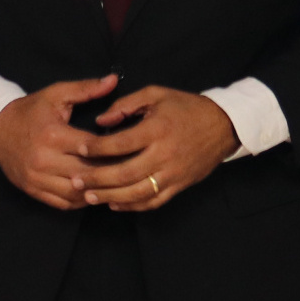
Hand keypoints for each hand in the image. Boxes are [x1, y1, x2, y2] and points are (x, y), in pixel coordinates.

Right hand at [0, 75, 119, 209]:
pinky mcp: (33, 191)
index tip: (131, 148)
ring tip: (115, 185)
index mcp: (53, 135)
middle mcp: (44, 160)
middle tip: (131, 170)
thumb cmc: (30, 111)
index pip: (92, 148)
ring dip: (98, 191)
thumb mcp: (56, 94)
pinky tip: (94, 193)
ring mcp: (37, 179)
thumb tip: (113, 80)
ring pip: (77, 193)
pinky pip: (63, 203)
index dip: (114, 149)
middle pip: (87, 172)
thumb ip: (85, 88)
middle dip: (111, 173)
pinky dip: (81, 201)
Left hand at [71, 87, 240, 211]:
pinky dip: (133, 206)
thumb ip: (126, 104)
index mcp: (157, 129)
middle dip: (97, 179)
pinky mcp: (179, 186)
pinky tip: (115, 204)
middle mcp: (164, 154)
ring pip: (137, 192)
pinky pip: (153, 201)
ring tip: (89, 197)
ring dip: (111, 197)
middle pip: (125, 173)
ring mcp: (173, 174)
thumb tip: (101, 120)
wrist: (224, 125)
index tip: (80, 148)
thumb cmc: (186, 107)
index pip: (121, 143)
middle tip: (76, 181)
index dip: (98, 147)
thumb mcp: (156, 94)